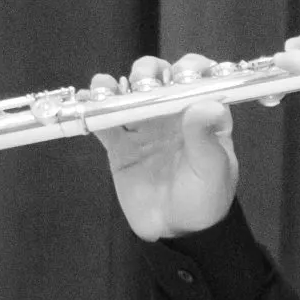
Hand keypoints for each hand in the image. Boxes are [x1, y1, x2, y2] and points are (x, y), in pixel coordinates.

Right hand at [93, 53, 239, 240]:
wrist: (176, 232)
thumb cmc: (205, 200)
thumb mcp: (212, 170)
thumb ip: (206, 138)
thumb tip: (209, 104)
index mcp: (202, 116)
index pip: (198, 79)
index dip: (190, 67)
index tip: (181, 72)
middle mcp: (173, 115)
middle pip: (158, 79)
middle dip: (149, 71)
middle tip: (144, 81)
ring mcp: (145, 127)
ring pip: (129, 94)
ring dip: (119, 84)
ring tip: (110, 88)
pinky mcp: (120, 145)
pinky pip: (104, 120)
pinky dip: (94, 108)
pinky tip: (88, 100)